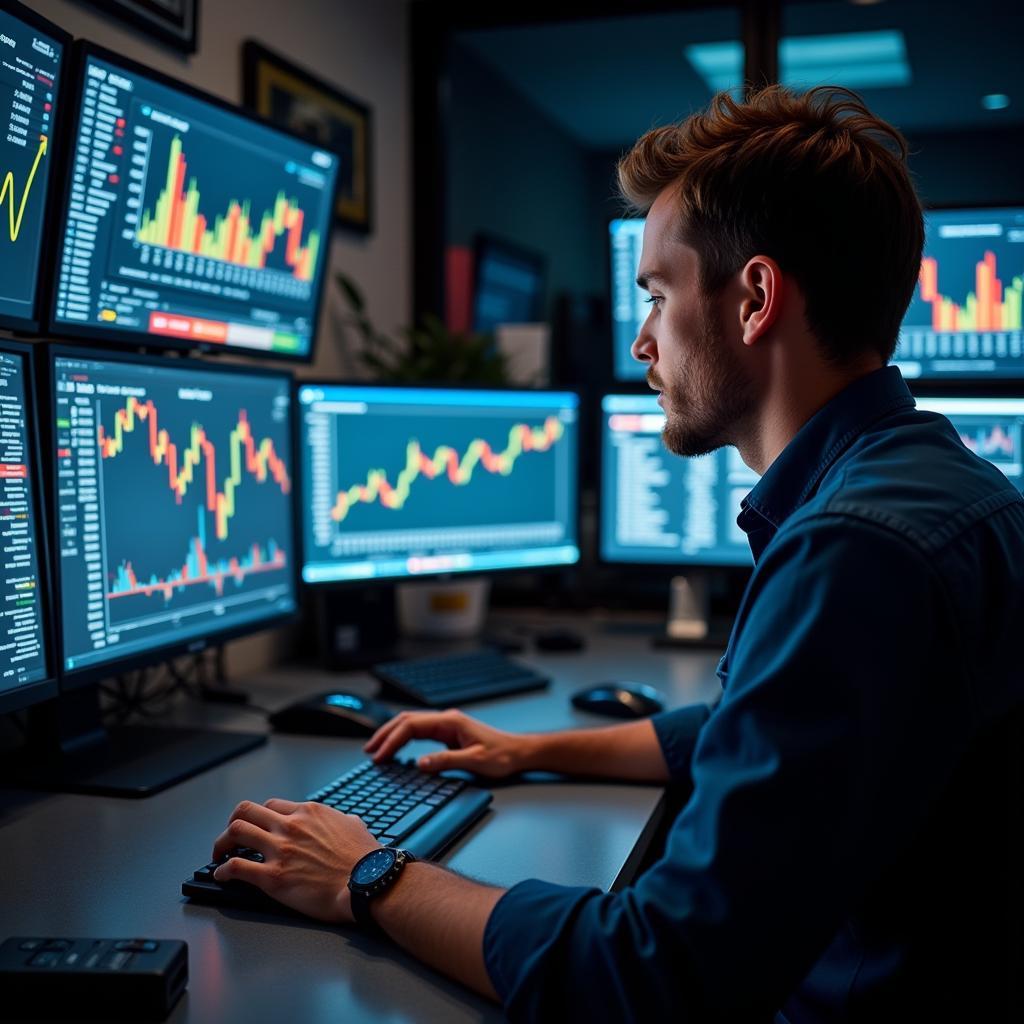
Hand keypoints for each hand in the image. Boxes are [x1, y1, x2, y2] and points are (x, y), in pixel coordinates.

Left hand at [211, 799, 379, 922]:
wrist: (368, 883)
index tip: (257, 828)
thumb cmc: (365, 858)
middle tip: (231, 837)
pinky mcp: (273, 877)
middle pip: (246, 811)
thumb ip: (341, 820)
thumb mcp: (354, 826)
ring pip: (235, 832)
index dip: (260, 816)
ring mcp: (280, 850)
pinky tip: (222, 875)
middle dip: (233, 823)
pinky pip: (236, 867)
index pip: (271, 805)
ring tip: (220, 854)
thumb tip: (344, 823)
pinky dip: (223, 870)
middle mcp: (290, 826)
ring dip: (222, 843)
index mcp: (308, 812)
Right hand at [363, 709, 532, 778]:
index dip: (392, 740)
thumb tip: (420, 764)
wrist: (519, 752)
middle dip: (386, 734)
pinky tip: (396, 751)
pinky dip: (403, 740)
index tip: (379, 756)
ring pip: (411, 725)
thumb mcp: (475, 761)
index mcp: (450, 722)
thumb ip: (447, 761)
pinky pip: (419, 733)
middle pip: (407, 721)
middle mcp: (446, 720)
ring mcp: (446, 726)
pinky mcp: (448, 734)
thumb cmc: (502, 756)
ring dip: (392, 735)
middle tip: (369, 752)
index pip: (412, 726)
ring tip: (376, 750)